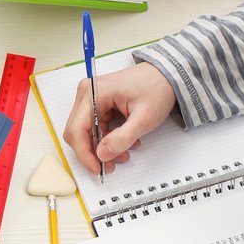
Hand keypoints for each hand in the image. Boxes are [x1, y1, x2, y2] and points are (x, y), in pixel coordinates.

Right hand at [62, 61, 176, 173]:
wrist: (167, 76)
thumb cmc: (157, 87)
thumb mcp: (144, 118)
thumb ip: (122, 138)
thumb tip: (102, 154)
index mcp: (94, 92)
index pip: (76, 130)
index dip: (84, 153)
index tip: (96, 168)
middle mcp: (88, 93)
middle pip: (78, 133)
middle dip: (94, 152)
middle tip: (110, 165)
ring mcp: (92, 99)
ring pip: (86, 134)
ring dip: (102, 148)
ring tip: (123, 154)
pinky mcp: (98, 105)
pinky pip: (95, 129)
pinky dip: (107, 140)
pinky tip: (123, 143)